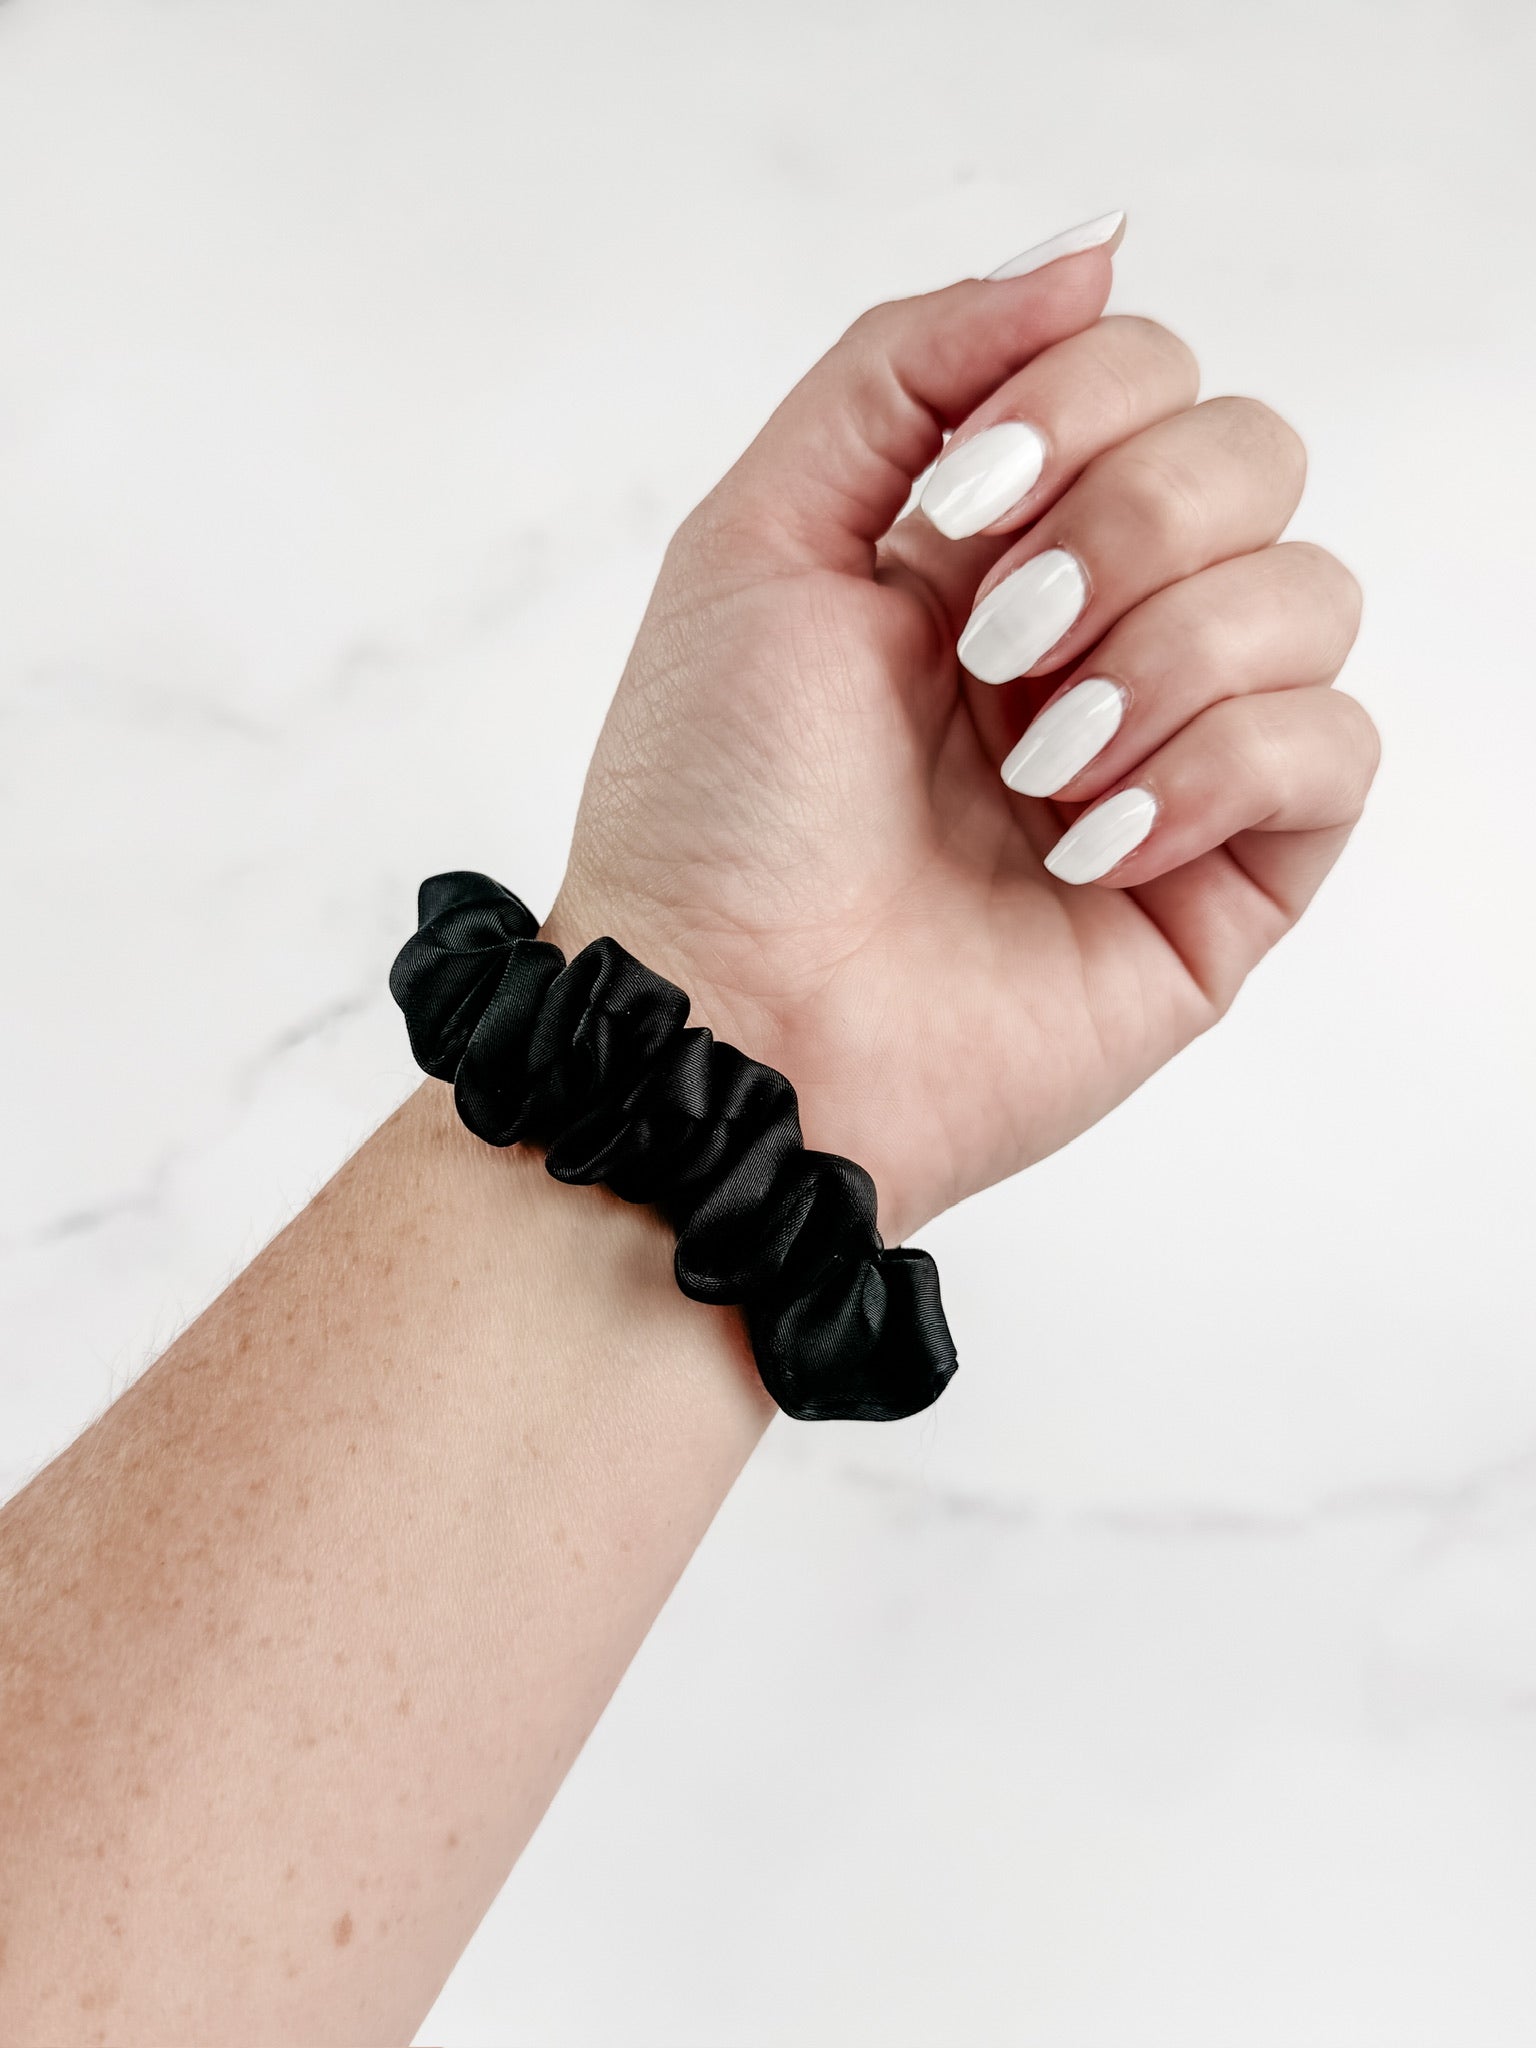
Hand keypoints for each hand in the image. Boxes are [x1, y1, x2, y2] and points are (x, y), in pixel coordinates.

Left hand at [545, 241, 1376, 1242]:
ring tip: (1034, 771)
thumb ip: (909, 364)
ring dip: (1163, 661)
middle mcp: (1099, 627)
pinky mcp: (1230, 878)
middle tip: (995, 651)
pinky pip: (1334, 749)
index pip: (1147, 369)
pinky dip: (1216, 773)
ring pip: (1310, 593)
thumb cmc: (714, 803)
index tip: (956, 517)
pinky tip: (1088, 847)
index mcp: (994, 537)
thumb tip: (1094, 250)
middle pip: (1252, 456)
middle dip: (1124, 534)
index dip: (1078, 410)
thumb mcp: (761, 534)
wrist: (728, 1022)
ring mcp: (1173, 751)